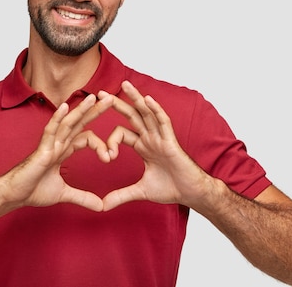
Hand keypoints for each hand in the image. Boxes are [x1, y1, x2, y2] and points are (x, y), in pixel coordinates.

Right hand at [1, 93, 113, 211]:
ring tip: (93, 97)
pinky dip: (57, 118)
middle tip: (111, 98)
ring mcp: (50, 144)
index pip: (86, 137)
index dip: (100, 144)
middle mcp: (58, 143)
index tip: (111, 157)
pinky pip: (50, 130)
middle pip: (79, 123)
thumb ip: (83, 198)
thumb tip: (101, 206)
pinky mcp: (41, 149)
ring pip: (67, 123)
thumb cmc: (33, 190)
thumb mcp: (64, 194)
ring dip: (80, 109)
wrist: (14, 195)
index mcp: (64, 150)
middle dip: (94, 111)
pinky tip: (65, 106)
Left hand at [100, 81, 214, 210]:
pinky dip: (156, 110)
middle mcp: (151, 137)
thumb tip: (102, 205)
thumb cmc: (171, 188)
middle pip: (132, 115)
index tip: (106, 156)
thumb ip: (121, 195)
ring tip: (124, 84)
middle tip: (100, 93)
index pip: (121, 133)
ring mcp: (161, 137)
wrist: (191, 194)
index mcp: (143, 146)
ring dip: (136, 98)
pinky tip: (147, 99)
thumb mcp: (140, 191)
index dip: (110, 141)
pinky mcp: (171, 141)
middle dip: (117, 104)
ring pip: (147, 113)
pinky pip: (163, 122)